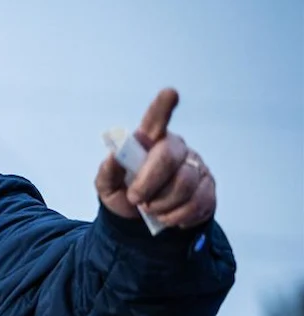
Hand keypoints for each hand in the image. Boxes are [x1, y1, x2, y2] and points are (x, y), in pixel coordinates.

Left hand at [96, 88, 216, 227]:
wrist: (143, 223)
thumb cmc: (125, 196)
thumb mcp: (107, 188)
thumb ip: (107, 172)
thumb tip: (113, 156)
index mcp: (149, 142)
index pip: (156, 121)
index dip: (162, 107)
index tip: (170, 92)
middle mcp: (175, 148)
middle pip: (169, 157)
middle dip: (149, 183)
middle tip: (136, 199)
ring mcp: (195, 166)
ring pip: (185, 183)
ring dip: (162, 204)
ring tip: (150, 209)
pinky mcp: (208, 187)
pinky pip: (198, 202)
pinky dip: (177, 216)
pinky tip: (167, 216)